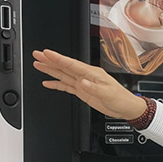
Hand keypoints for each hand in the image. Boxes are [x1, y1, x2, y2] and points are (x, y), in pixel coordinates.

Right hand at [32, 49, 146, 120]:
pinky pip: (66, 86)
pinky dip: (56, 84)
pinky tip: (47, 82)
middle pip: (64, 66)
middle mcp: (85, 76)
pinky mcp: (82, 91)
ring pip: (63, 74)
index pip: (71, 64)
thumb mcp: (108, 94)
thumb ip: (94, 88)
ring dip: (50, 69)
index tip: (47, 53)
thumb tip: (82, 82)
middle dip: (50, 60)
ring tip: (38, 64)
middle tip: (37, 54)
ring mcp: (83, 83)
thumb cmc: (120, 99)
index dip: (58, 58)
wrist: (126, 108)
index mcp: (92, 73)